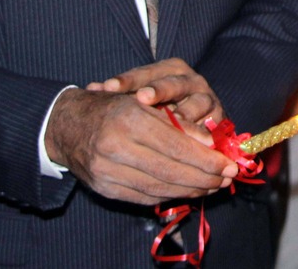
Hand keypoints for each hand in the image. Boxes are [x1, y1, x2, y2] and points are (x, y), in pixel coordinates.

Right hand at [43, 87, 237, 204]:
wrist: (68, 124)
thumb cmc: (114, 105)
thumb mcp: (145, 101)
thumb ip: (178, 122)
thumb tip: (210, 143)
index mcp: (128, 118)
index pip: (176, 145)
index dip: (206, 159)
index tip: (229, 164)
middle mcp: (115, 147)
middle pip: (169, 170)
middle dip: (204, 178)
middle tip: (228, 179)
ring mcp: (107, 171)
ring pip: (158, 188)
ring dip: (191, 190)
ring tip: (213, 186)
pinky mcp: (104, 189)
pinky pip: (144, 196)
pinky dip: (169, 195)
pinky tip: (188, 191)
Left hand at [84, 58, 223, 129]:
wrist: (197, 119)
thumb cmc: (161, 107)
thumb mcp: (142, 96)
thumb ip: (121, 92)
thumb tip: (90, 87)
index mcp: (171, 69)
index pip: (147, 72)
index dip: (129, 80)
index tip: (109, 87)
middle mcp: (191, 81)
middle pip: (175, 83)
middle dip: (158, 90)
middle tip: (141, 99)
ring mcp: (208, 100)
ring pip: (196, 104)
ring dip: (183, 115)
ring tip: (171, 122)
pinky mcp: (220, 120)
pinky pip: (210, 130)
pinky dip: (200, 139)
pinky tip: (189, 149)